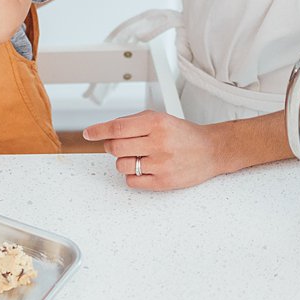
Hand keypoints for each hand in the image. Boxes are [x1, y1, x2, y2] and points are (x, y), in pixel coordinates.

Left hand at [82, 110, 225, 190]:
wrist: (211, 150)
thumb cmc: (183, 134)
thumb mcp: (160, 118)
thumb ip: (133, 122)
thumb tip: (105, 130)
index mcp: (156, 123)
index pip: (117, 127)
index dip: (98, 130)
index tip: (88, 133)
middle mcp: (159, 142)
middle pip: (115, 147)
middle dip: (112, 146)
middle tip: (119, 145)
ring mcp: (161, 164)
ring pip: (122, 165)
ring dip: (123, 161)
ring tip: (137, 157)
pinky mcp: (164, 182)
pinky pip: (132, 181)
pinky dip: (133, 175)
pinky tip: (144, 168)